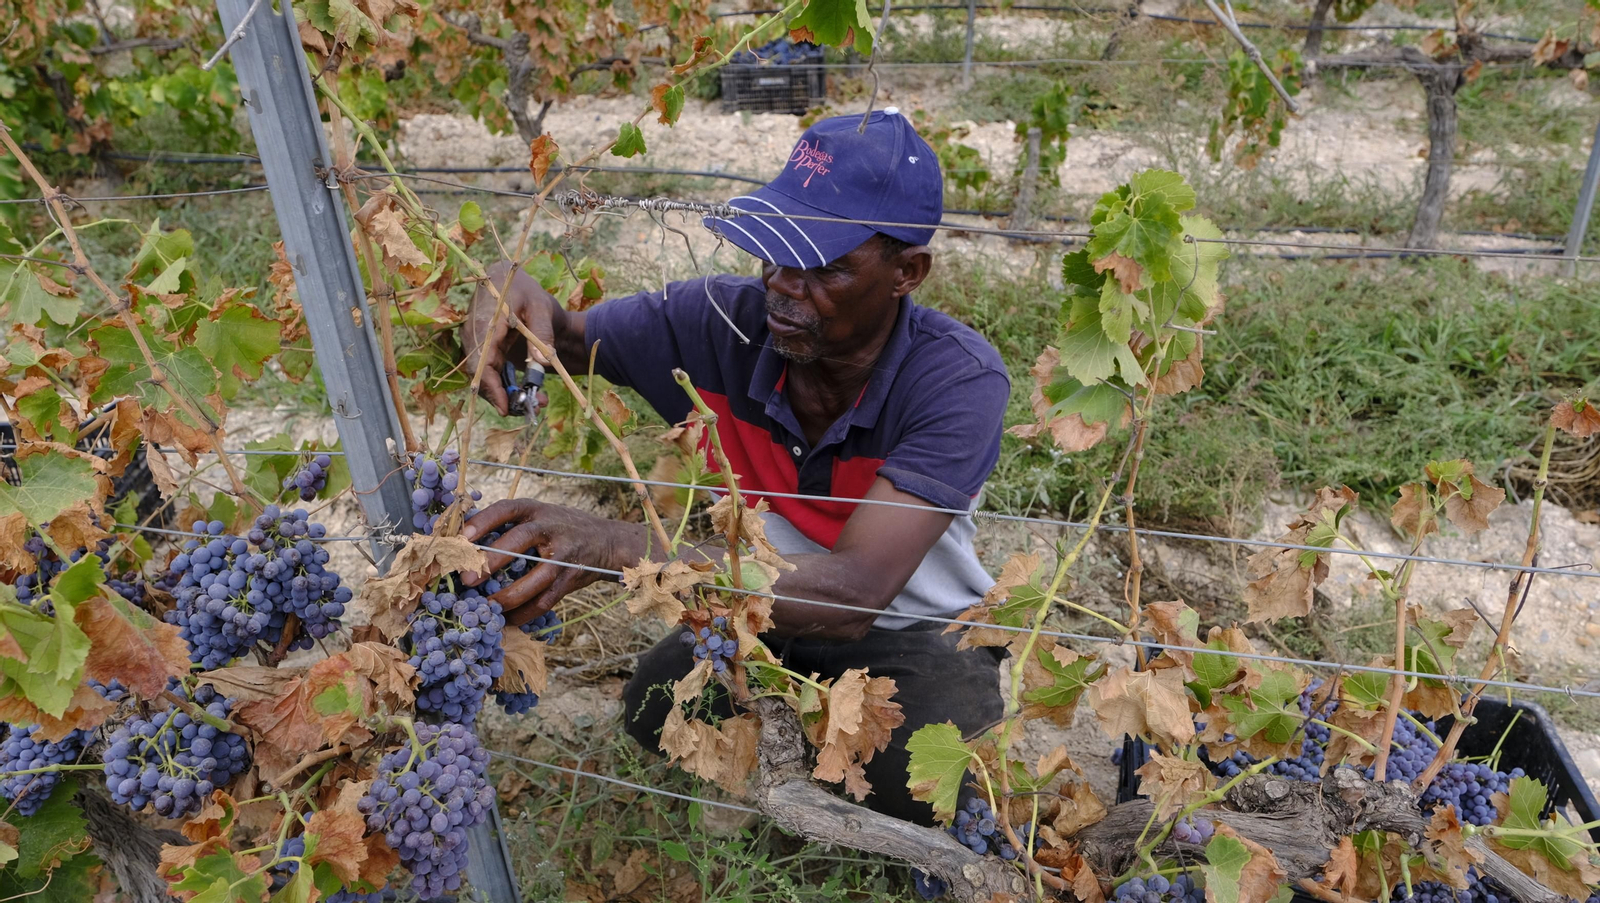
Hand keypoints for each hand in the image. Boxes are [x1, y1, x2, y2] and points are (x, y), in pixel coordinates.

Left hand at [460, 499, 635, 626]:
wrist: (606, 541)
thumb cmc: (559, 528)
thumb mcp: (538, 516)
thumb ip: (509, 525)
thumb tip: (461, 542)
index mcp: (535, 509)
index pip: (506, 509)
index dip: (483, 521)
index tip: (462, 537)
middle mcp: (551, 527)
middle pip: (520, 539)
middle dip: (492, 560)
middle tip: (467, 579)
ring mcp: (564, 554)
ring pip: (537, 578)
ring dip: (509, 596)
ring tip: (487, 606)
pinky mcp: (571, 577)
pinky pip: (546, 600)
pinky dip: (525, 613)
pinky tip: (509, 619)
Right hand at [461, 260, 559, 415]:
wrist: (511, 280)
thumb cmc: (526, 291)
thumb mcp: (540, 307)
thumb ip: (542, 333)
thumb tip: (543, 363)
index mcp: (485, 323)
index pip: (480, 362)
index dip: (490, 387)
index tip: (505, 407)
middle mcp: (475, 337)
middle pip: (481, 375)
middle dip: (504, 397)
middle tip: (533, 408)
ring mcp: (478, 345)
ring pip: (486, 377)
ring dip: (508, 394)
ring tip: (537, 402)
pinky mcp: (485, 351)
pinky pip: (491, 374)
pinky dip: (507, 387)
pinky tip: (530, 393)